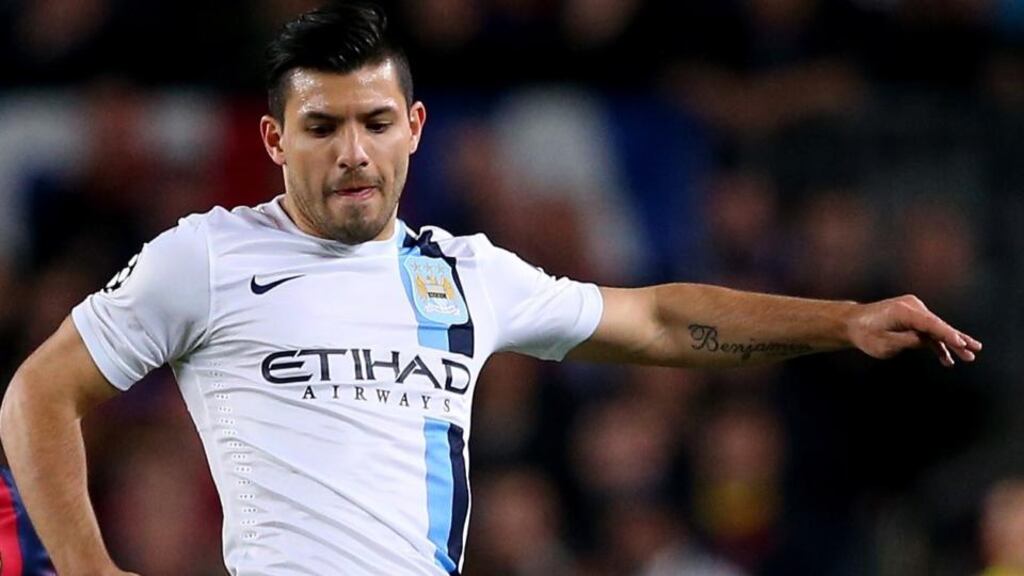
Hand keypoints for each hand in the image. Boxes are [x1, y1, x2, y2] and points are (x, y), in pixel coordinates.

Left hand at [847, 295, 981, 366]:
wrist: (854, 323)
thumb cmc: (866, 334)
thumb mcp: (885, 344)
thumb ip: (908, 341)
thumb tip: (927, 340)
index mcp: (903, 311)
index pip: (930, 324)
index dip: (947, 334)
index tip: (960, 343)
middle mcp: (912, 306)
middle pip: (938, 325)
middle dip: (956, 340)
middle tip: (974, 351)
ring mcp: (914, 310)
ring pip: (936, 329)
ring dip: (950, 344)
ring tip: (968, 357)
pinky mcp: (914, 316)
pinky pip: (929, 330)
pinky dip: (937, 343)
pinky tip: (947, 359)